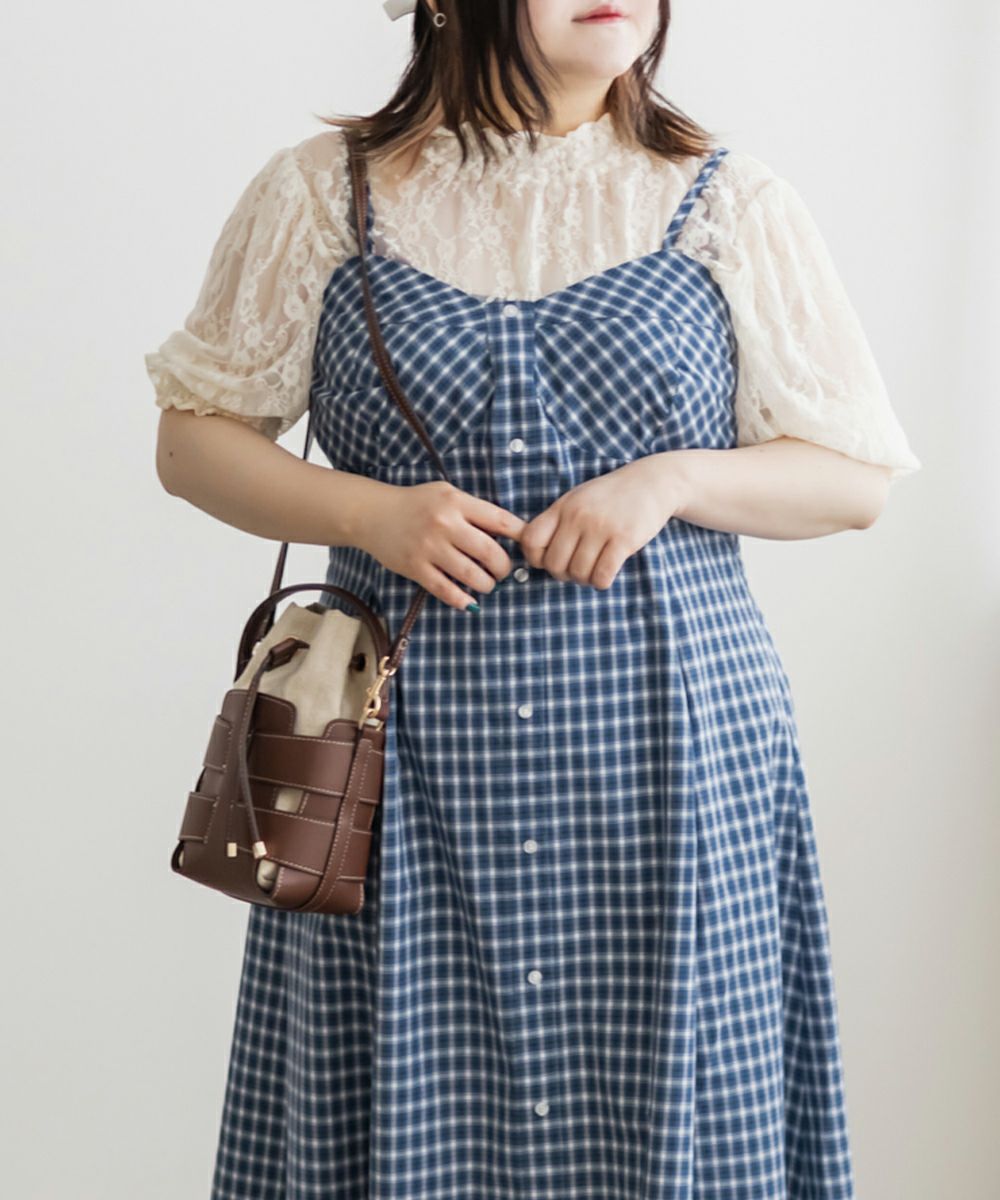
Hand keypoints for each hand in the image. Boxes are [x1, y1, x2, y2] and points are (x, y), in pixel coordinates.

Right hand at [355, 479, 527, 610]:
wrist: (374, 514)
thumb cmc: (417, 503)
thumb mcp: (447, 494)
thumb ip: (474, 510)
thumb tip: (509, 532)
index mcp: (456, 502)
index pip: (500, 520)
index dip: (519, 535)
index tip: (526, 546)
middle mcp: (444, 524)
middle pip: (490, 552)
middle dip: (503, 567)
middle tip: (503, 571)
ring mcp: (429, 548)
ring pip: (471, 574)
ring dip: (486, 584)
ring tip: (487, 583)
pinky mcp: (415, 568)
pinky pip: (446, 590)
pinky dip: (462, 599)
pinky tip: (469, 601)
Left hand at [519, 454, 689, 588]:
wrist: (652, 482)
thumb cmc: (611, 497)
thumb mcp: (577, 500)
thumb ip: (555, 521)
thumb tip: (524, 545)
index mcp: (562, 507)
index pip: (531, 541)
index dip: (536, 558)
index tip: (551, 559)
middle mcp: (578, 516)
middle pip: (554, 565)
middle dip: (564, 574)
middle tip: (577, 568)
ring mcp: (601, 527)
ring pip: (579, 574)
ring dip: (585, 579)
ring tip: (594, 568)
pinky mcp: (624, 539)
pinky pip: (602, 576)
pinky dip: (602, 581)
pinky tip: (607, 571)